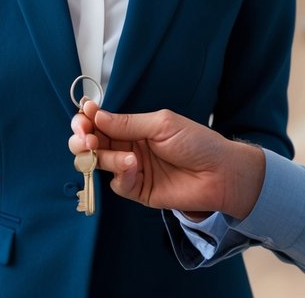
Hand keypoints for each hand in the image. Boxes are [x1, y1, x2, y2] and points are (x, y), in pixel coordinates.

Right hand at [70, 100, 264, 219]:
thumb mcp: (161, 124)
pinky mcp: (138, 190)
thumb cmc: (197, 143)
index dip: (86, 120)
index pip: (100, 122)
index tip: (83, 118)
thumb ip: (126, 123)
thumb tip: (95, 115)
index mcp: (134, 127)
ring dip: (104, 157)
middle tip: (86, 139)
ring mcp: (132, 168)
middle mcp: (129, 146)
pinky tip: (134, 168)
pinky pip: (117, 184)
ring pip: (100, 163)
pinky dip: (121, 175)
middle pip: (92, 143)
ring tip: (126, 157)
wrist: (220, 173)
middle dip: (83, 140)